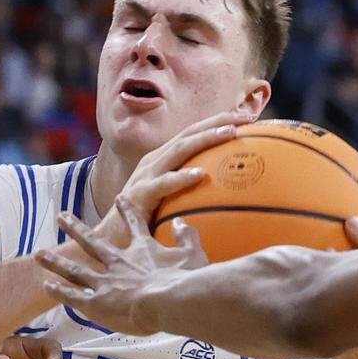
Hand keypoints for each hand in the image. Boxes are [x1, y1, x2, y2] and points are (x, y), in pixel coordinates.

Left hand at [37, 197, 206, 335]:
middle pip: (92, 241)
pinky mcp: (96, 303)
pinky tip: (46, 285)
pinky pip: (73, 296)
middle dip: (76, 228)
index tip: (119, 198)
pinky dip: (60, 291)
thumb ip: (186, 236)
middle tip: (61, 216)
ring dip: (57, 261)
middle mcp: (117, 262)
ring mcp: (104, 282)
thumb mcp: (192, 254)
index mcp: (141, 250)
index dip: (127, 211)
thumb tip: (181, 221)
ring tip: (40, 253)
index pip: (134, 225)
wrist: (167, 301)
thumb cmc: (183, 280)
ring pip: (75, 269)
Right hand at [95, 110, 256, 245]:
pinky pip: (162, 185)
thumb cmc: (143, 227)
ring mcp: (144, 177)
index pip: (192, 135)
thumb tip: (230, 201)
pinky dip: (181, 178)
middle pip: (188, 134)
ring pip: (178, 151)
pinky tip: (201, 175)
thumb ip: (193, 197)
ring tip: (231, 132)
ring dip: (205, 139)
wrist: (107, 243)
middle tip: (247, 115)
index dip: (218, 122)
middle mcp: (153, 163)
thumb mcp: (170, 205)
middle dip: (217, 121)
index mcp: (161, 162)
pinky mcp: (138, 197)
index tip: (249, 117)